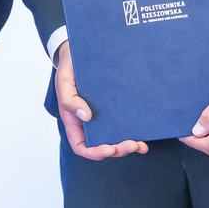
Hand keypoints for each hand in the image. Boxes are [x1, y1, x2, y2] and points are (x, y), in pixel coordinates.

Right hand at [55, 41, 147, 160]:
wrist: (80, 54)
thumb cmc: (69, 70)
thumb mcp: (64, 82)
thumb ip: (69, 100)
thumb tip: (87, 116)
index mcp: (74, 122)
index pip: (82, 146)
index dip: (96, 153)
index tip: (110, 148)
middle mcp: (89, 123)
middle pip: (102, 147)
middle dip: (118, 150)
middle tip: (133, 145)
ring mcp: (103, 118)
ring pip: (115, 140)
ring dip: (129, 146)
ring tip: (142, 145)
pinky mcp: (116, 109)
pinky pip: (124, 126)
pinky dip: (135, 133)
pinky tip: (144, 134)